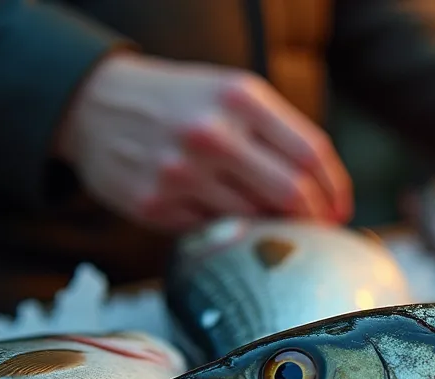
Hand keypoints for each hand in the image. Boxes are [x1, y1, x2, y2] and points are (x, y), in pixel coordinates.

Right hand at [55, 52, 351, 231]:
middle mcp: (211, 132)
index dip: (335, 188)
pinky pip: (214, 229)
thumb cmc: (179, 101)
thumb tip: (326, 189)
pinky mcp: (155, 204)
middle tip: (320, 228)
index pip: (311, 152)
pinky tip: (230, 219)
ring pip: (256, 216)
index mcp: (239, 97)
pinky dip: (231, 230)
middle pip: (292, 192)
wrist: (94, 104)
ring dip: (275, 226)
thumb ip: (279, 131)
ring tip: (276, 223)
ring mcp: (181, 171)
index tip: (341, 208)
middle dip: (315, 217)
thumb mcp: (231, 92)